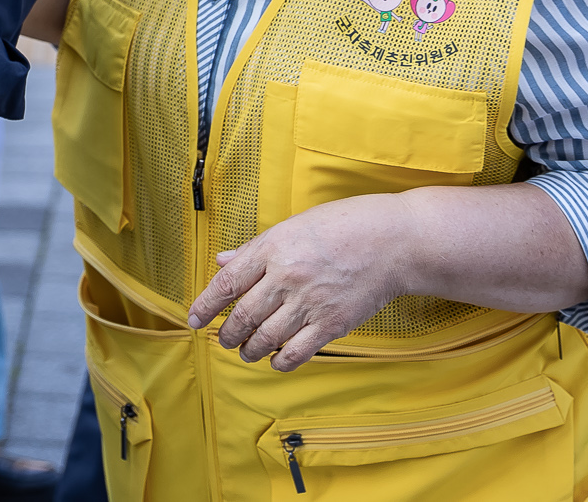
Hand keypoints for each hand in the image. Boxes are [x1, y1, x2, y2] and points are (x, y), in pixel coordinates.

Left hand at [186, 194, 399, 369]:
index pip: (227, 282)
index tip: (194, 320)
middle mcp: (287, 277)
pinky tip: (275, 360)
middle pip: (242, 316)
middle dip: (227, 334)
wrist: (393, 242)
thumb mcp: (292, 226)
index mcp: (273, 248)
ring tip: (245, 351)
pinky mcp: (332, 324)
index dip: (206, 304)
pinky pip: (296, 352)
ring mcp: (310, 302)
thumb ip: (254, 249)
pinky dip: (280, 361)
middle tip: (224, 339)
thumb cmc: (342, 227)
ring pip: (265, 338)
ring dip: (249, 350)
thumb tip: (222, 261)